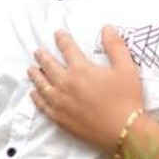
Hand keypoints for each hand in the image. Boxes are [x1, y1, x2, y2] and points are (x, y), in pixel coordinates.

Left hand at [28, 26, 143, 153]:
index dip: (62, 39)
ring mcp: (61, 102)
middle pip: (49, 66)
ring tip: (31, 69)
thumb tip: (106, 28)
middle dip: (43, 56)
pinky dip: (37, 97)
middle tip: (38, 51)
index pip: (68, 49)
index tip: (58, 34)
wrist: (124, 131)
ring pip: (42, 85)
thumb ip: (115, 46)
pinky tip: (33, 94)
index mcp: (81, 69)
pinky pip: (43, 105)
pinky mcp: (60, 118)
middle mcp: (66, 84)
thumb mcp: (126, 68)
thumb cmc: (127, 98)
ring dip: (36, 75)